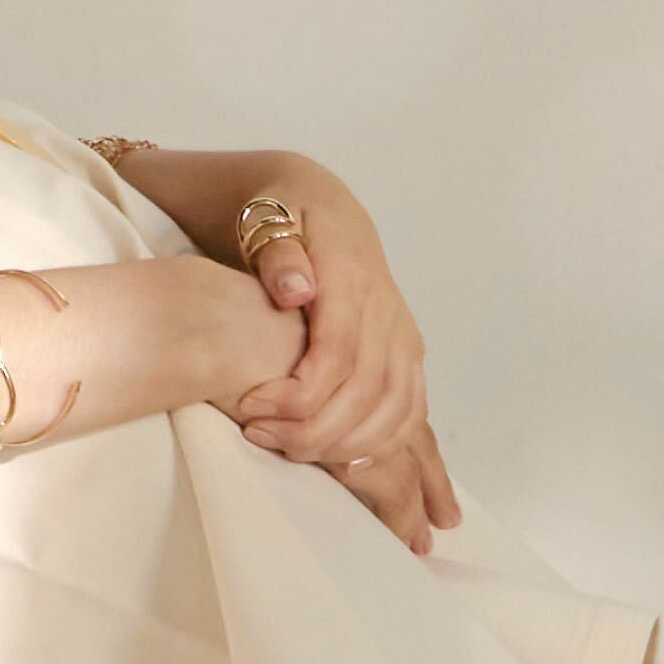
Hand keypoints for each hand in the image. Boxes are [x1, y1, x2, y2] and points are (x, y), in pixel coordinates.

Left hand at [226, 164, 463, 557]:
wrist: (312, 199)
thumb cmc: (277, 210)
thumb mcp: (265, 213)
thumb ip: (277, 252)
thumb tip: (295, 289)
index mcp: (352, 275)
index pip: (338, 354)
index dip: (300, 394)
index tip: (253, 410)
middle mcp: (386, 307)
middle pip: (370, 390)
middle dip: (317, 429)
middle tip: (262, 439)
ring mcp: (401, 330)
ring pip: (397, 406)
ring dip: (350, 444)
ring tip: (292, 453)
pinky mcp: (405, 348)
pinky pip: (411, 406)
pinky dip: (388, 442)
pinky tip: (352, 464)